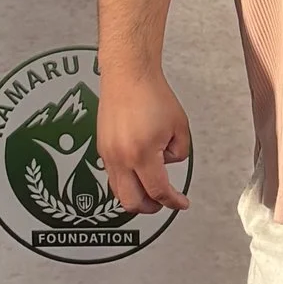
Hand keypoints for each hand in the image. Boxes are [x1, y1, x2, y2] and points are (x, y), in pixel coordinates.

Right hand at [96, 67, 192, 212]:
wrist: (128, 75)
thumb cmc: (151, 94)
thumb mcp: (180, 126)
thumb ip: (179, 152)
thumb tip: (168, 162)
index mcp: (143, 154)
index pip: (158, 191)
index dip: (173, 202)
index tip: (181, 203)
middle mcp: (121, 158)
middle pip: (132, 202)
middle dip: (150, 207)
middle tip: (163, 203)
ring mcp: (108, 154)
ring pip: (118, 192)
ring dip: (136, 196)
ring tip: (150, 189)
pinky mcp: (101, 147)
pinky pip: (112, 176)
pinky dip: (126, 182)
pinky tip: (137, 173)